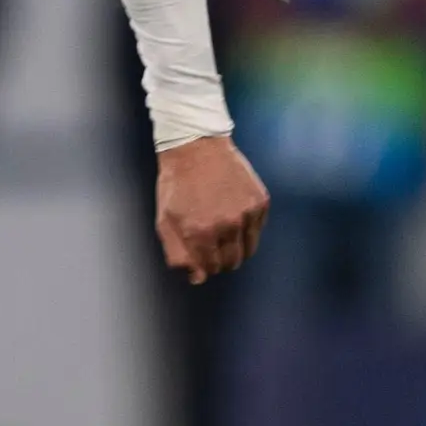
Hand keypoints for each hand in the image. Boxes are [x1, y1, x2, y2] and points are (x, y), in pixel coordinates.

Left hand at [156, 134, 268, 283]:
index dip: (205, 264)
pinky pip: (258, 229)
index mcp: (200, 233)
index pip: (211, 268)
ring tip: (222, 229)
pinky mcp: (261, 202)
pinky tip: (232, 211)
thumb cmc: (176, 185)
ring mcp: (247, 213)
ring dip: (236, 246)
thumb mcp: (165, 220)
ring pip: (248, 250)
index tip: (200, 253)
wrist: (195, 146)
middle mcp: (227, 225)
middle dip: (221, 259)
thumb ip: (178, 253)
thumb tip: (198, 278)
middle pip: (232, 262)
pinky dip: (247, 228)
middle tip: (211, 243)